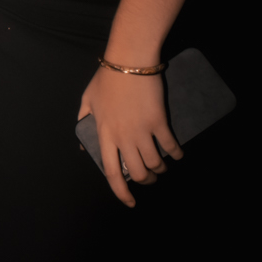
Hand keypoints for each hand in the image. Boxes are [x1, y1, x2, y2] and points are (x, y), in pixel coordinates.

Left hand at [78, 65, 181, 206]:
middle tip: (150, 177)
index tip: (130, 202)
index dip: (120, 192)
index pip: (111, 172)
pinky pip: (170, 147)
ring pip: (154, 164)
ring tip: (163, 165)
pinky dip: (176, 154)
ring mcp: (141, 130)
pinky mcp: (158, 121)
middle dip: (146, 181)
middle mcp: (122, 137)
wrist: (130, 60)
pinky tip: (178, 154)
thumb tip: (84, 146)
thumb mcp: (87, 100)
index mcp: (104, 134)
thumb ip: (83, 122)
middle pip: (136, 173)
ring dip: (161, 169)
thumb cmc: (107, 78)